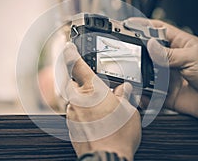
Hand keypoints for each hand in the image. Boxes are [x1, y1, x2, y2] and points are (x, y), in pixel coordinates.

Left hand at [62, 43, 140, 160]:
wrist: (107, 158)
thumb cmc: (118, 134)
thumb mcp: (129, 111)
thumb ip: (124, 96)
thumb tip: (124, 90)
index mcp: (91, 90)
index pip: (77, 65)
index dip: (72, 53)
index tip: (68, 47)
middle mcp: (77, 100)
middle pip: (75, 84)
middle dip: (84, 83)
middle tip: (97, 88)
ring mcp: (72, 115)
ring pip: (77, 101)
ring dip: (87, 102)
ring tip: (103, 110)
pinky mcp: (71, 128)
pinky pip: (77, 115)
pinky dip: (86, 115)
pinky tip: (98, 121)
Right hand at [128, 18, 197, 137]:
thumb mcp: (192, 57)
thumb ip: (168, 54)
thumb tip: (149, 45)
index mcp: (180, 44)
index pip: (158, 30)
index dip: (143, 26)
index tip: (128, 25)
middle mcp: (172, 59)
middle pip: (149, 52)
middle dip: (137, 52)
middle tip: (126, 53)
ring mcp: (168, 76)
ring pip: (147, 72)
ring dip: (139, 74)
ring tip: (131, 74)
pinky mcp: (167, 92)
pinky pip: (151, 93)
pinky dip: (144, 94)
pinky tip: (140, 93)